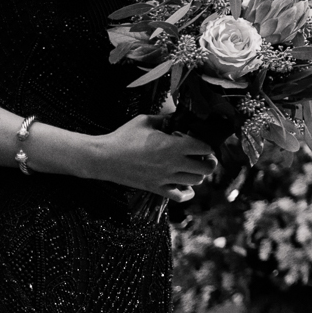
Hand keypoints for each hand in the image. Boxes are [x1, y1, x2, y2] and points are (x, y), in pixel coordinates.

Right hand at [89, 115, 215, 200]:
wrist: (102, 158)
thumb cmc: (122, 137)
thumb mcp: (145, 121)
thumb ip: (165, 118)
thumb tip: (178, 115)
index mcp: (173, 146)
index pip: (205, 148)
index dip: (207, 144)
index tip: (201, 140)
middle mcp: (173, 164)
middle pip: (206, 168)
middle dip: (209, 161)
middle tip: (203, 156)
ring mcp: (165, 178)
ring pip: (196, 181)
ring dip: (198, 173)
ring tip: (192, 166)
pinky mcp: (156, 188)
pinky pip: (180, 196)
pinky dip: (187, 192)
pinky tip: (186, 184)